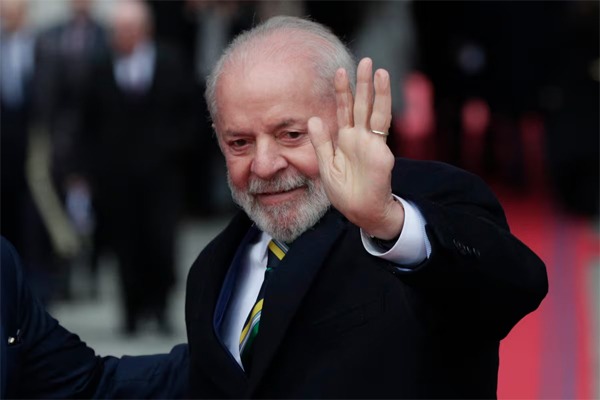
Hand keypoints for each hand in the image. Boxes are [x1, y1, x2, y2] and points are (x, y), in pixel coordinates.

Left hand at [308, 57, 404, 239]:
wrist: (360, 211)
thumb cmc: (344, 192)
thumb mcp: (326, 165)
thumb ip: (321, 142)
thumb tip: (313, 118)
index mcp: (346, 140)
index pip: (344, 110)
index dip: (342, 92)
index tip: (340, 72)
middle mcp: (360, 137)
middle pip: (361, 105)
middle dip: (362, 83)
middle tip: (364, 61)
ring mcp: (372, 142)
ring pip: (374, 110)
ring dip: (376, 90)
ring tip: (377, 69)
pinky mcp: (380, 150)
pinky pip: (381, 125)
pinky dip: (382, 106)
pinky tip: (382, 90)